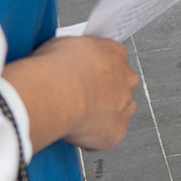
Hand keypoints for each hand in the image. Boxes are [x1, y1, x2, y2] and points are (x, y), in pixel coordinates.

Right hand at [17, 37, 139, 150]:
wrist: (54, 93)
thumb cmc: (54, 68)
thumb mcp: (63, 44)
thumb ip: (76, 54)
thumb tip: (67, 60)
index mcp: (115, 53)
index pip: (112, 60)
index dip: (94, 70)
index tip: (80, 77)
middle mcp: (127, 79)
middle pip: (119, 87)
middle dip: (101, 93)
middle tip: (77, 97)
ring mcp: (125, 106)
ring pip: (117, 112)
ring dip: (101, 115)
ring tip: (75, 115)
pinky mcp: (117, 131)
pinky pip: (107, 135)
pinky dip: (93, 136)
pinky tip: (75, 130)